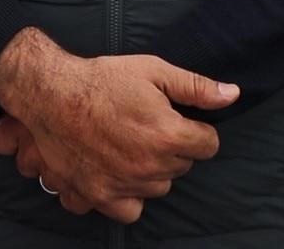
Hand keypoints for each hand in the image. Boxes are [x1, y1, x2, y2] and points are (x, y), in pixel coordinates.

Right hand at [0, 29, 238, 222]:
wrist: (51, 94)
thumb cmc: (102, 80)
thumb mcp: (153, 71)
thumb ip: (196, 87)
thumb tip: (232, 95)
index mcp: (168, 134)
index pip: (208, 144)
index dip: (196, 128)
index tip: (179, 119)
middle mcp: (150, 166)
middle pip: (182, 165)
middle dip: (172, 147)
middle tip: (146, 126)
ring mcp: (125, 184)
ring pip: (159, 187)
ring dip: (151, 170)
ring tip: (130, 144)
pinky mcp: (100, 196)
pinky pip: (130, 211)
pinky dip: (129, 196)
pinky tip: (121, 173)